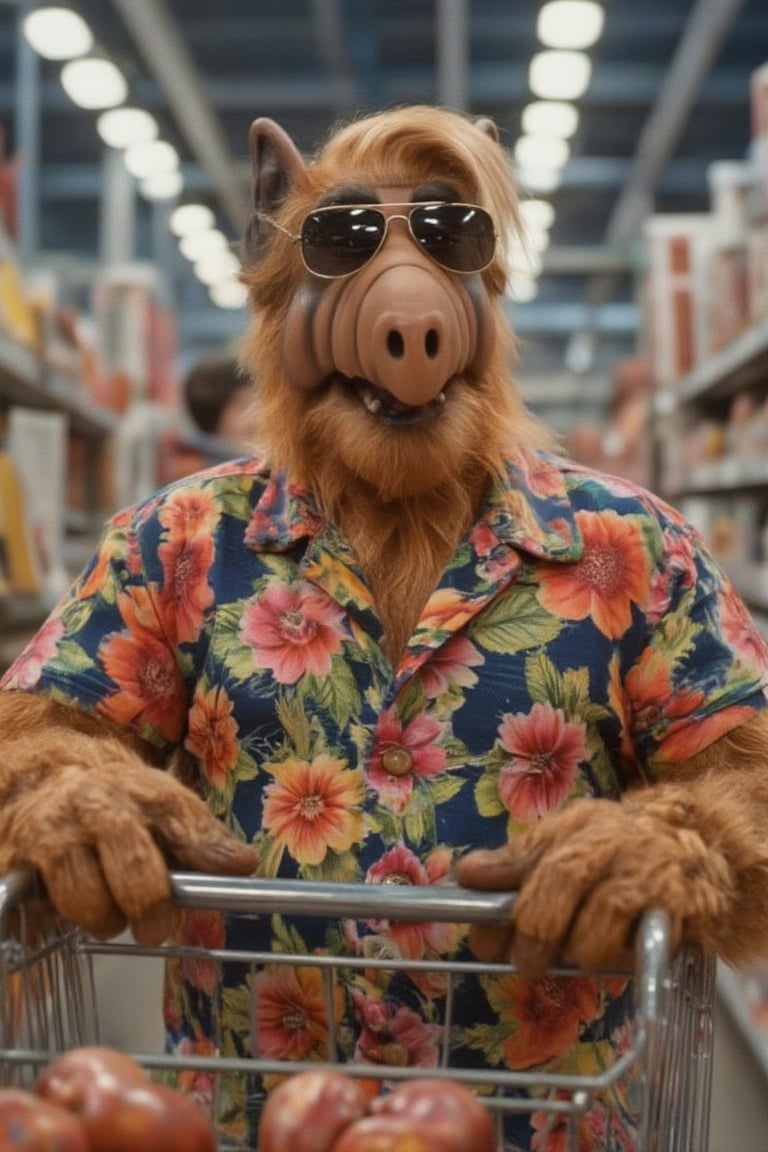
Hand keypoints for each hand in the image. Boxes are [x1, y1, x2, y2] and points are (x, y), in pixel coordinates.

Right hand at [0, 730, 255, 945]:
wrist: (43, 782)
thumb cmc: (118, 808)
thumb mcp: (162, 810)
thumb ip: (200, 840)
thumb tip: (242, 864)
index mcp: (144, 790)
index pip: (181, 819)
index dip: (208, 848)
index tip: (237, 867)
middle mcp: (100, 804)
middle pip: (133, 865)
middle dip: (151, 905)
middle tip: (157, 928)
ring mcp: (56, 830)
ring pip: (86, 896)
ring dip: (104, 919)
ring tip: (109, 916)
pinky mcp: (19, 860)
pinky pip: (43, 906)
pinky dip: (61, 919)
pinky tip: (66, 910)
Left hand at [454, 793, 733, 976]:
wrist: (703, 844)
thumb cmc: (621, 850)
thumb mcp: (571, 844)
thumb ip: (521, 862)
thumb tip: (469, 875)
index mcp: (578, 823)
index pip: (531, 853)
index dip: (501, 893)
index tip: (481, 934)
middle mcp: (612, 839)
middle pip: (563, 879)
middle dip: (536, 930)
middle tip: (526, 962)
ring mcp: (646, 871)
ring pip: (599, 921)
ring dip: (582, 949)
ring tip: (581, 953)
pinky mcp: (677, 906)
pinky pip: (640, 946)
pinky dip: (622, 958)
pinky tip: (621, 955)